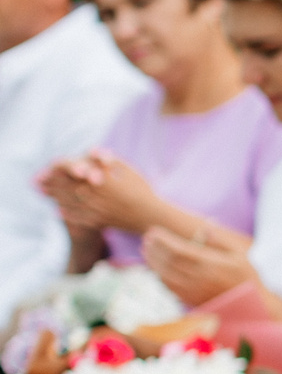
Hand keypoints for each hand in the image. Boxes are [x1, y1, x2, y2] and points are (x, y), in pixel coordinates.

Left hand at [40, 151, 165, 235]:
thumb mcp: (129, 171)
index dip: (57, 171)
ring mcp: (94, 210)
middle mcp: (93, 195)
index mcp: (99, 180)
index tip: (47, 170)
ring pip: (68, 203)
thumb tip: (93, 152)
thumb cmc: (142, 191)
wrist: (151, 216)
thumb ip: (110, 161)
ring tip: (44, 194)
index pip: (72, 173)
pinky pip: (77, 218)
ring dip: (54, 197)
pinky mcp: (98, 221)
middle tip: (37, 182)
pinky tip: (59, 211)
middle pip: (65, 188)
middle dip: (50, 184)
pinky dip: (67, 214)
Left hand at [140, 226, 256, 307]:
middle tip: (147, 238)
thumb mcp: (240, 256)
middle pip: (168, 261)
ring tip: (146, 251)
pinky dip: (159, 276)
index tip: (154, 231)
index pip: (178, 249)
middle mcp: (199, 278)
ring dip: (152, 261)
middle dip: (155, 248)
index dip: (163, 240)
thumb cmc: (247, 280)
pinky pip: (168, 287)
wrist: (251, 309)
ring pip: (164, 274)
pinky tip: (156, 268)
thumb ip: (221, 241)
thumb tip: (205, 228)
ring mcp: (193, 291)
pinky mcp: (190, 301)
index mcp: (210, 265)